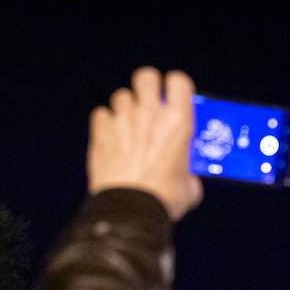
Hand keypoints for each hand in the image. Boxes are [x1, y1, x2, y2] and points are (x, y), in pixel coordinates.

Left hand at [88, 67, 202, 220]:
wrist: (130, 213)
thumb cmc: (162, 201)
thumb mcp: (189, 187)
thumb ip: (189, 172)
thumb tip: (187, 178)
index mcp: (178, 122)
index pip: (179, 81)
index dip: (176, 86)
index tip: (174, 97)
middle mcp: (150, 114)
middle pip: (146, 76)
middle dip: (148, 86)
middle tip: (149, 102)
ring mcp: (123, 121)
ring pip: (122, 95)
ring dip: (126, 108)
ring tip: (128, 127)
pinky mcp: (100, 132)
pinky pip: (101, 114)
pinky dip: (105, 123)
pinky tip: (110, 138)